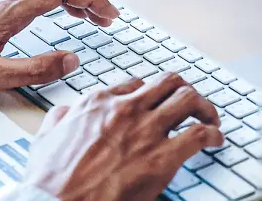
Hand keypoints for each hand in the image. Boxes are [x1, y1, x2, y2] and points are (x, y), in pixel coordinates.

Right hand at [23, 74, 223, 200]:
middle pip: (168, 82)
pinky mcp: (162, 157)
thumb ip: (59, 120)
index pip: (136, 84)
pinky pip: (200, 134)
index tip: (158, 104)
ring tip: (210, 119)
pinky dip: (213, 134)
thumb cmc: (51, 179)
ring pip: (188, 98)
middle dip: (184, 91)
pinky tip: (216, 141)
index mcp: (98, 101)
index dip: (151, 93)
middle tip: (191, 106)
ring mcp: (145, 130)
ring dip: (204, 107)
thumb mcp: (45, 138)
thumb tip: (65, 113)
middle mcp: (126, 108)